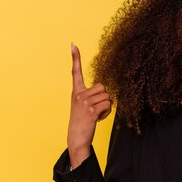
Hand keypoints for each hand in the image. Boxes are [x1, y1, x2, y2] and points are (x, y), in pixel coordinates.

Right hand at [67, 43, 111, 168]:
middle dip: (105, 98)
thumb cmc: (83, 121)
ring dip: (106, 107)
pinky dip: (107, 113)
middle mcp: (78, 94)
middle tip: (96, 109)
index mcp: (76, 92)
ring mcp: (84, 102)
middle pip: (103, 87)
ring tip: (96, 115)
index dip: (75, 58)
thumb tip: (107, 93)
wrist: (77, 137)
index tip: (73, 44)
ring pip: (107, 96)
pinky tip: (98, 119)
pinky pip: (107, 105)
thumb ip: (91, 96)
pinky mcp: (90, 110)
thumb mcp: (83, 106)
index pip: (75, 72)